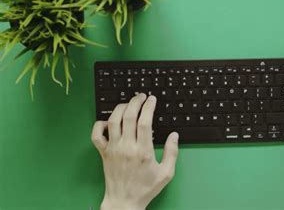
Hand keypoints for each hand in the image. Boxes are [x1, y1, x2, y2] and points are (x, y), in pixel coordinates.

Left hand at [91, 94, 178, 209]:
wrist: (124, 202)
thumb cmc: (145, 189)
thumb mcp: (166, 173)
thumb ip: (172, 152)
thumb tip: (174, 135)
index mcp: (143, 151)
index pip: (144, 122)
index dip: (148, 107)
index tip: (152, 99)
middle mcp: (126, 147)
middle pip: (128, 116)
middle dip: (135, 102)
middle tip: (141, 96)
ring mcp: (113, 149)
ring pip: (113, 121)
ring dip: (120, 108)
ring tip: (128, 104)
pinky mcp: (104, 153)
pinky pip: (96, 135)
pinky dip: (100, 124)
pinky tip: (108, 121)